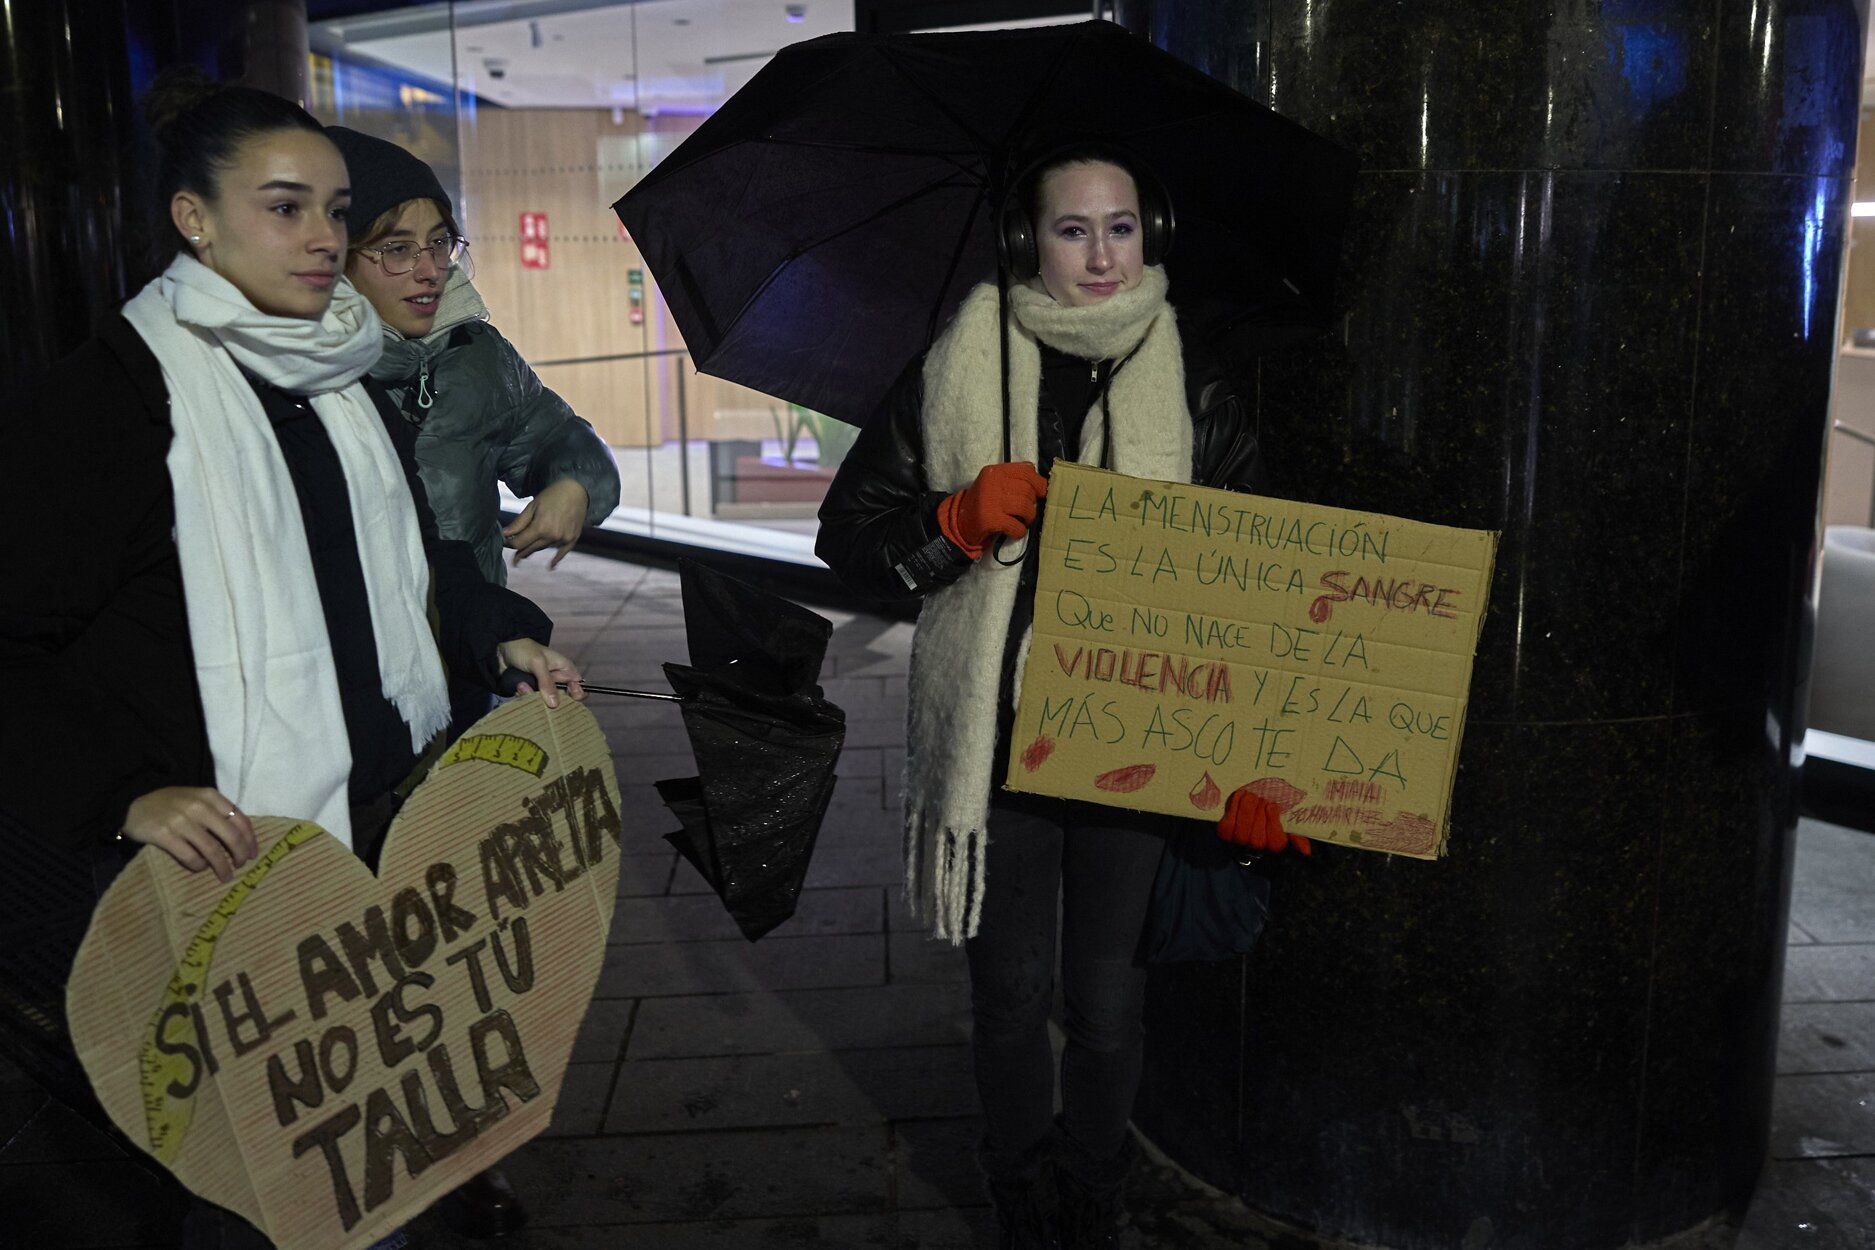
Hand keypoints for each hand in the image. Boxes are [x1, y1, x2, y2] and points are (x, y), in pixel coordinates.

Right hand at [122, 787, 258, 882]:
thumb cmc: (171, 804)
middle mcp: (198, 807)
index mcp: (210, 796)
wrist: (132, 803)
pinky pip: (189, 856)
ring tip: (226, 876)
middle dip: (240, 854)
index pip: (240, 819)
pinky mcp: (164, 835)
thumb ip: (217, 812)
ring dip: (222, 866)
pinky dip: (198, 866)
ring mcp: (180, 821)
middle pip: (230, 836)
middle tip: (241, 866)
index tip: (253, 854)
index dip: (250, 839)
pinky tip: (200, 868)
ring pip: (212, 849)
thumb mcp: (196, 799)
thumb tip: (242, 838)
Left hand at [496, 638, 585, 707]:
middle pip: (561, 700)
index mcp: (565, 671)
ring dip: (532, 696)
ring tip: (522, 685)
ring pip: (544, 703)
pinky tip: (518, 686)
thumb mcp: (538, 663)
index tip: (564, 696)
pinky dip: (524, 696)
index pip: (579, 689)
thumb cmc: (524, 649)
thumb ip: (547, 683)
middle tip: (537, 691)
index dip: (575, 696)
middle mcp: (556, 681)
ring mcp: (542, 687)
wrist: (500, 647)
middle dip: (548, 698)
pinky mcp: (530, 691)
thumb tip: (555, 705)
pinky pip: (531, 701)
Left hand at [503, 478, 589, 568]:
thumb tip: (504, 534)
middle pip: (530, 548)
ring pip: (543, 548)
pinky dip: (556, 560)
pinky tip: (550, 566)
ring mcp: (563, 539)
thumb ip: (519, 523)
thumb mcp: (532, 506)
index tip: (504, 543)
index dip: (510, 544)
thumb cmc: (552, 495)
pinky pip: (562, 553)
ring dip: (533, 550)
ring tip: (524, 555)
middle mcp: (552, 536)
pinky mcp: (572, 539)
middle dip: (520, 551)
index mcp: (540, 527)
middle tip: (513, 558)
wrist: (576, 490)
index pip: (519, 543)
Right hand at [937, 461, 1048, 558]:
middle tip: (1025, 510)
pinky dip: (1019, 531)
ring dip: (1028, 517)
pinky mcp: (990, 519)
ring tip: (1022, 520)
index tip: (1041, 492)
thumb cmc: (983, 502)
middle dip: (1031, 503)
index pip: (1026, 471)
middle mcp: (992, 483)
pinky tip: (1014, 531)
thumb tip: (1042, 483)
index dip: (1039, 482)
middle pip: (1028, 490)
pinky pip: (1017, 526)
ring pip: (1025, 507)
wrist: (960, 522)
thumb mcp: (994, 483)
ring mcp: (991, 501)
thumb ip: (1014, 478)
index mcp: (995, 471)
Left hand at [1217, 787, 1310, 856]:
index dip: (1272, 823)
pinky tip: (1240, 795)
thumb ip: (1299, 839)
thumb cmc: (1273, 823)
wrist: (1249, 819)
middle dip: (1259, 815)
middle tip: (1260, 798)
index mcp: (1275, 847)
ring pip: (1241, 832)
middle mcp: (1256, 849)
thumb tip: (1305, 851)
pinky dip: (1233, 808)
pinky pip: (1227, 825)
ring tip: (1251, 795)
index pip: (1275, 842)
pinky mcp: (1224, 834)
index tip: (1272, 806)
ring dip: (1246, 810)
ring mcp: (1238, 843)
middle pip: (1257, 838)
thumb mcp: (1290, 830)